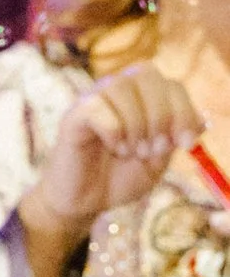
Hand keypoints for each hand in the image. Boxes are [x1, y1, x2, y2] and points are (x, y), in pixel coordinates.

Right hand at [17, 68, 204, 276]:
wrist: (86, 202)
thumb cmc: (119, 178)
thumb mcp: (158, 161)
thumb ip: (176, 139)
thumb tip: (202, 120)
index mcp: (141, 98)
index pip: (170, 84)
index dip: (184, 111)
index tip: (187, 145)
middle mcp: (118, 91)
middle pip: (147, 74)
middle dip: (161, 114)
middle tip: (155, 149)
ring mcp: (94, 100)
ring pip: (122, 87)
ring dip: (137, 124)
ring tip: (133, 152)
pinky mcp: (74, 115)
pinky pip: (98, 107)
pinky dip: (114, 131)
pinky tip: (115, 148)